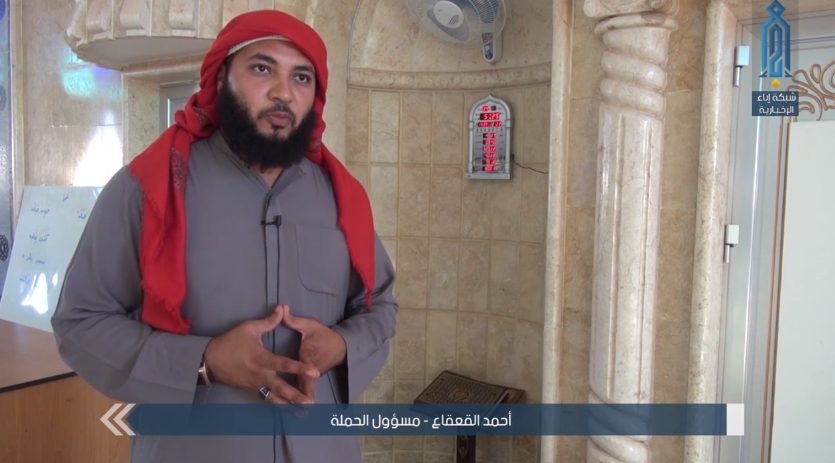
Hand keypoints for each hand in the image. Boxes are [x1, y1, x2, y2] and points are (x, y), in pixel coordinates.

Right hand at [203, 304, 319, 403]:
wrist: (210, 361)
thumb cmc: (230, 342)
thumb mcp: (248, 328)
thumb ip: (268, 321)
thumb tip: (282, 308)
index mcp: (261, 359)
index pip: (284, 364)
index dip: (300, 368)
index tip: (314, 372)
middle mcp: (260, 375)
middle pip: (281, 388)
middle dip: (296, 395)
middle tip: (311, 402)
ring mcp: (255, 385)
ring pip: (274, 398)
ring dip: (289, 404)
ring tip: (303, 411)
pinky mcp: (252, 390)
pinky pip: (267, 398)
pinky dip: (278, 404)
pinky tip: (288, 409)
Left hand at [281, 306, 346, 401]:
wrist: (341, 346)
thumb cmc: (324, 335)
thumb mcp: (310, 325)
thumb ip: (294, 320)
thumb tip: (281, 309)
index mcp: (309, 354)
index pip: (306, 365)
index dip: (306, 372)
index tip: (307, 381)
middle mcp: (312, 368)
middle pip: (307, 383)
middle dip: (304, 396)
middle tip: (301, 410)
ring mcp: (313, 376)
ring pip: (305, 389)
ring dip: (301, 400)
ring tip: (297, 415)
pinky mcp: (312, 379)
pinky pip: (304, 389)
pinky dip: (300, 398)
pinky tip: (293, 409)